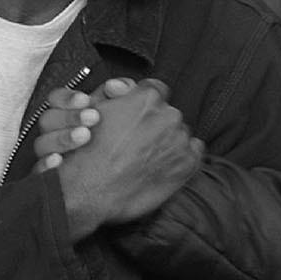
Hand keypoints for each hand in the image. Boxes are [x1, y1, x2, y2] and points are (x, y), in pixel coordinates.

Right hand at [32, 77, 137, 171]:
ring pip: (42, 143)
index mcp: (70, 113)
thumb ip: (122, 92)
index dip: (67, 98)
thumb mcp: (126, 109)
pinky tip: (58, 161)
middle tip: (93, 117)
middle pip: (48, 119)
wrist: (123, 176)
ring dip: (62, 137)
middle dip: (70, 116)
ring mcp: (50, 154)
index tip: (85, 99)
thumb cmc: (121, 137)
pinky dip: (45, 165)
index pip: (57, 99)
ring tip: (85, 136)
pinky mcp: (50, 177)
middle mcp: (56, 132)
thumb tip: (114, 86)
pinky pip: (38, 171)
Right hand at [54, 78, 204, 241]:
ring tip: (144, 157)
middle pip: (168, 113)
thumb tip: (129, 86)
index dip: (144, 102)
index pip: (155, 89)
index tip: (137, 115)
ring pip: (179, 132)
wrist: (88, 193)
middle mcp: (169, 115)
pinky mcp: (189, 162)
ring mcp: (181, 139)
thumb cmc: (86, 153)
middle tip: (136, 141)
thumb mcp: (93, 112)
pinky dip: (181, 155)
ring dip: (167, 140)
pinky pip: (194, 150)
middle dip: (156, 123)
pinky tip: (160, 164)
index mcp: (147, 99)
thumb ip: (116, 93)